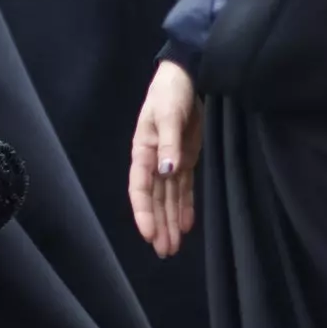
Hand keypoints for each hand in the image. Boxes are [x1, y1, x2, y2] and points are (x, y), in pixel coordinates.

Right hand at [129, 60, 202, 257]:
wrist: (184, 76)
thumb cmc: (170, 93)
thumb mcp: (168, 114)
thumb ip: (168, 144)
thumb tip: (165, 171)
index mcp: (143, 152)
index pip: (140, 188)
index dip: (143, 212)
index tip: (149, 233)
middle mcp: (154, 162)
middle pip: (154, 200)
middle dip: (159, 225)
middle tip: (164, 251)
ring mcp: (170, 162)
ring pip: (168, 198)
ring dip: (170, 221)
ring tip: (173, 247)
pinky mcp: (185, 159)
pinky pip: (183, 189)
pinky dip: (185, 206)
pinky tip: (186, 225)